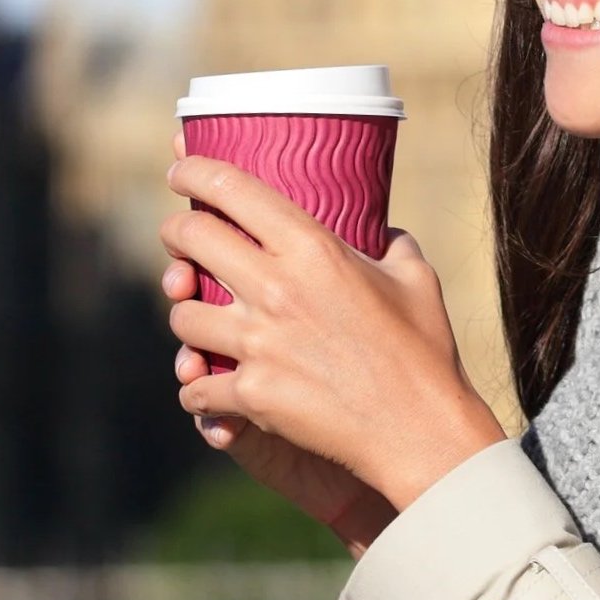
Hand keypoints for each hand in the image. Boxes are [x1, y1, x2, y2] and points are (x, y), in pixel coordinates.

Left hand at [163, 154, 505, 521]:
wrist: (420, 429)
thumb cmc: (424, 352)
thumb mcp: (415, 278)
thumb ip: (391, 244)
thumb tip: (385, 230)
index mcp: (312, 249)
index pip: (231, 188)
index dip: (193, 171)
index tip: (180, 170)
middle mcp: (276, 288)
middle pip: (191, 238)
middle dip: (175, 234)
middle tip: (179, 238)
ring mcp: (258, 343)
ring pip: (182, 314)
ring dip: (186, 313)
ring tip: (198, 316)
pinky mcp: (252, 394)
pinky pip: (195, 386)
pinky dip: (197, 387)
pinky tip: (206, 385)